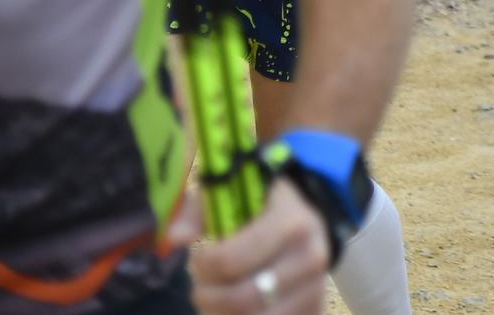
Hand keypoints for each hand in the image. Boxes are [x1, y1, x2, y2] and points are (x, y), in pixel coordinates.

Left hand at [177, 177, 330, 314]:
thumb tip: (177, 237)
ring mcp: (316, 289)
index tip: (197, 258)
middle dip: (207, 296)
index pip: (229, 262)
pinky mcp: (315, 309)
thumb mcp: (235, 191)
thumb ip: (201, 210)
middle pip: (239, 300)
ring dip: (221, 314)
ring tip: (216, 299)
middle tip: (201, 285)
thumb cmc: (267, 205)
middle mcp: (309, 259)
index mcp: (291, 224)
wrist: (316, 218)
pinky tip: (235, 310)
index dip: (201, 265)